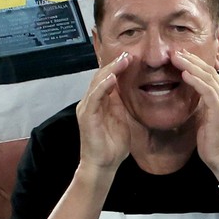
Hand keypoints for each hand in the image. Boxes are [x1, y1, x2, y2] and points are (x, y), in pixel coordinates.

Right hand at [76, 51, 135, 170]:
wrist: (102, 165)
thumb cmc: (112, 147)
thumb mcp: (121, 120)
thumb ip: (122, 105)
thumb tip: (129, 91)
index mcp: (99, 102)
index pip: (107, 79)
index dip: (118, 67)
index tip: (131, 58)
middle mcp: (90, 102)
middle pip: (101, 76)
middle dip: (115, 64)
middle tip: (129, 53)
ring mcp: (87, 108)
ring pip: (97, 82)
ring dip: (111, 70)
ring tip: (123, 60)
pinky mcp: (87, 116)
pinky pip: (95, 97)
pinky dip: (103, 86)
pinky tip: (112, 78)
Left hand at [171, 49, 218, 175]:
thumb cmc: (214, 145)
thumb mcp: (206, 121)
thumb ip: (202, 107)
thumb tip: (191, 98)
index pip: (210, 75)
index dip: (195, 64)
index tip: (180, 57)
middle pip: (209, 71)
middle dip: (191, 60)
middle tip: (175, 51)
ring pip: (208, 77)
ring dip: (191, 65)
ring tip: (176, 57)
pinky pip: (208, 91)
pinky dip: (196, 80)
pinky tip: (185, 74)